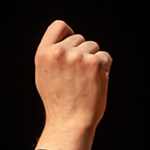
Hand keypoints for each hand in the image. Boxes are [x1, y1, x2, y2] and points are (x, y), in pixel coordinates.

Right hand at [34, 20, 111, 149]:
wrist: (70, 123)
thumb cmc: (58, 103)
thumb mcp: (44, 76)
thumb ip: (52, 56)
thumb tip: (66, 41)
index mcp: (44, 54)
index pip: (59, 26)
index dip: (68, 33)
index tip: (72, 44)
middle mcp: (60, 52)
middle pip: (79, 38)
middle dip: (82, 53)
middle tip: (77, 77)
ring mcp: (78, 57)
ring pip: (93, 47)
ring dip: (93, 61)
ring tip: (85, 82)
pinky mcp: (95, 64)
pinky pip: (105, 57)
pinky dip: (104, 69)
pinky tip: (95, 83)